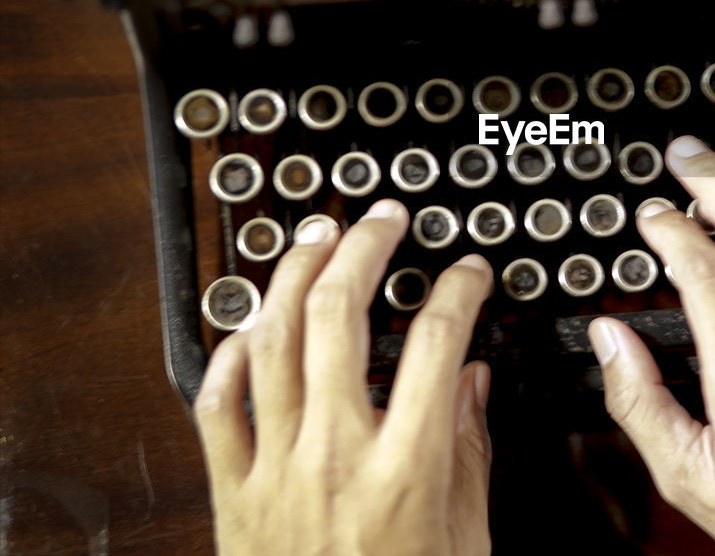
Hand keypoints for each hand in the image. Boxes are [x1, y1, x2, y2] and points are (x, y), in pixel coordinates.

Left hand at [193, 199, 493, 555]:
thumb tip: (468, 379)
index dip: (458, 288)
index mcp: (406, 466)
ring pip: (272, 343)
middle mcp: (335, 455)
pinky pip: (216, 407)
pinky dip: (228, 356)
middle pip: (340, 316)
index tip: (468, 272)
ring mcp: (275, 469)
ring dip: (293, 276)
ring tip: (316, 238)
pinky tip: (250, 327)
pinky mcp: (232, 493)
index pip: (437, 340)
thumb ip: (468, 451)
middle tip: (383, 220)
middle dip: (364, 249)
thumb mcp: (467, 538)